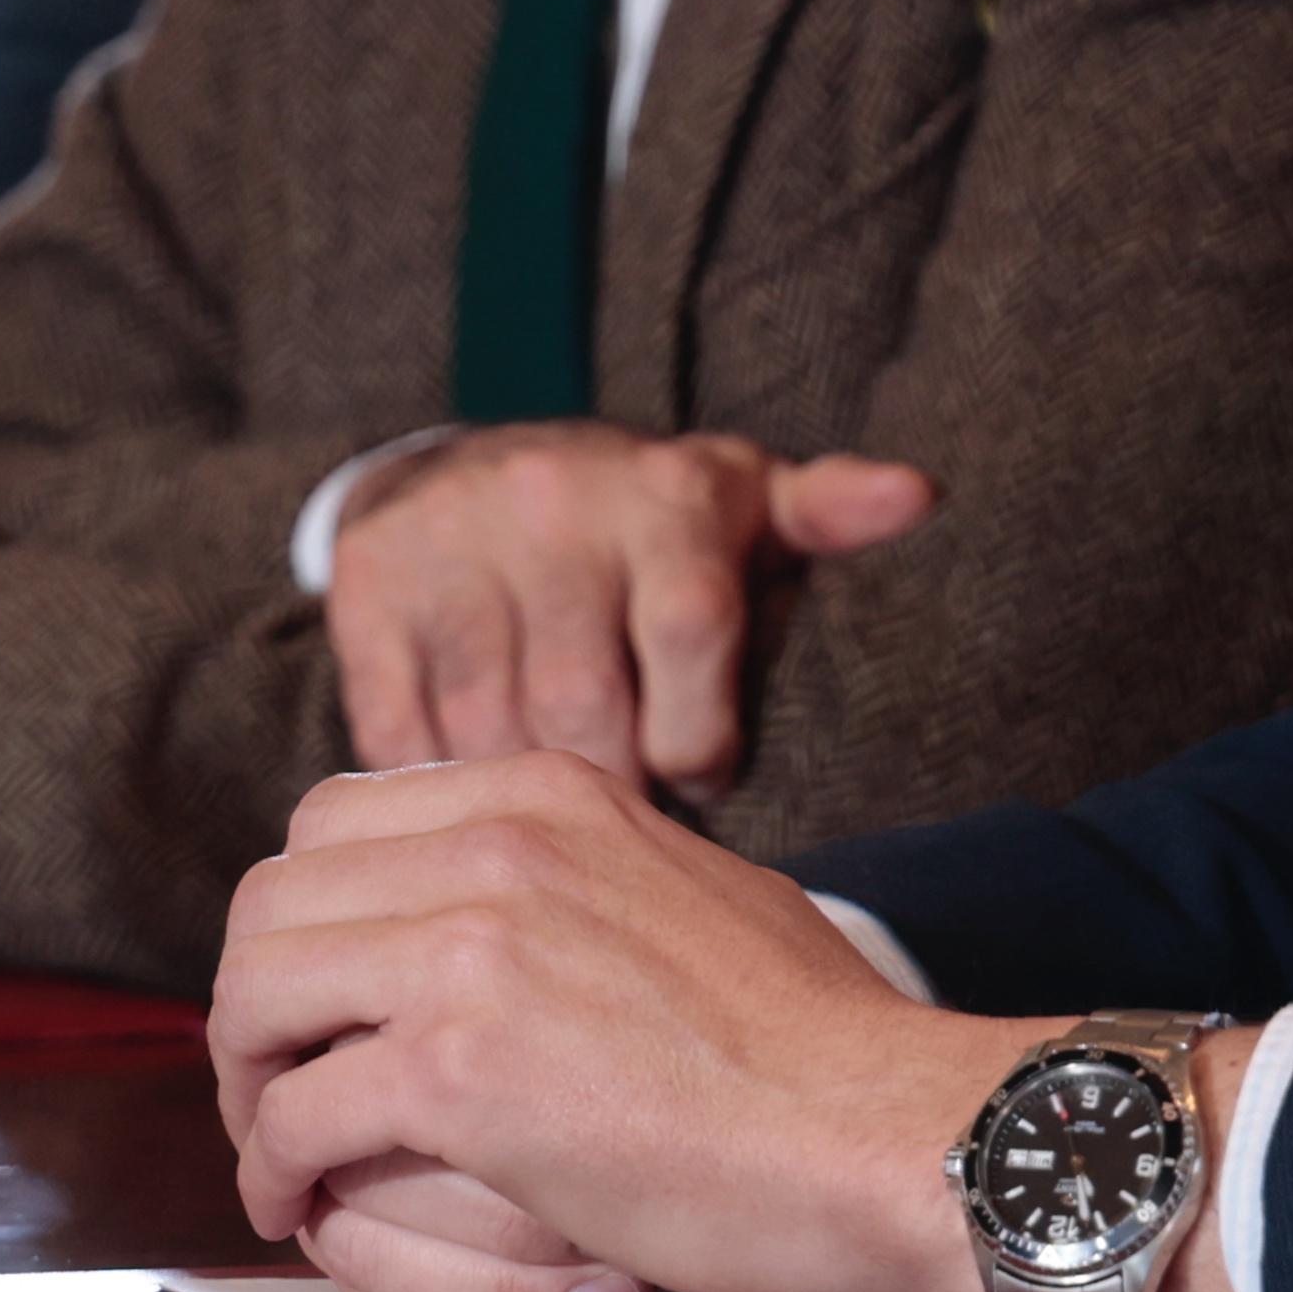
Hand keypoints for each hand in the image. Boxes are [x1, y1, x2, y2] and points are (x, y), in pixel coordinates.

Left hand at [215, 750, 1033, 1291]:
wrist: (887, 1129)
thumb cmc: (818, 1047)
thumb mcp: (694, 889)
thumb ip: (586, 878)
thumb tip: (525, 913)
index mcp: (552, 794)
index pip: (338, 815)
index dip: (308, 914)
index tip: (320, 989)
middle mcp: (498, 844)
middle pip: (274, 896)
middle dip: (256, 997)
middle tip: (280, 1075)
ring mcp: (470, 950)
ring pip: (256, 992)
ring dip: (248, 1080)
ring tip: (281, 1143)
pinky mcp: (456, 1069)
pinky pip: (294, 1111)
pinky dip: (275, 1164)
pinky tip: (301, 1196)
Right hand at [326, 423, 934, 793]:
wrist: (480, 469)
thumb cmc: (650, 525)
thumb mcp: (748, 504)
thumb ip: (833, 508)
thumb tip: (922, 491)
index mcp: (661, 491)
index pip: (689, 626)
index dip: (699, 735)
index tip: (700, 775)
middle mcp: (551, 500)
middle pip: (583, 700)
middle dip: (614, 785)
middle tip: (626, 823)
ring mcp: (452, 539)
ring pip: (488, 725)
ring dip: (525, 797)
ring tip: (555, 820)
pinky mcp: (370, 584)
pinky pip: (397, 728)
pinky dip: (439, 783)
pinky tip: (475, 795)